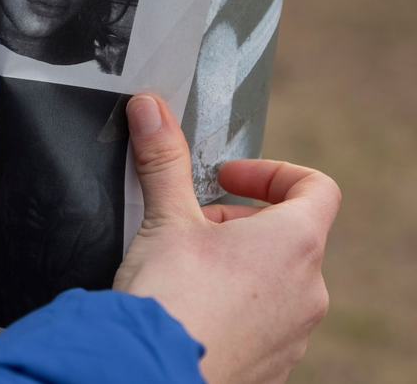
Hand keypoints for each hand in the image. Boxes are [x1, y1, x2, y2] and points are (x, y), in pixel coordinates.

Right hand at [113, 94, 339, 383]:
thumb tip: (149, 108)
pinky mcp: (274, 364)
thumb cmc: (170, 297)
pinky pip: (263, 322)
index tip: (227, 177)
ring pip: (276, 281)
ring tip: (182, 268)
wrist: (150, 372)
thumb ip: (161, 159)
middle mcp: (309, 288)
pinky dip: (233, 306)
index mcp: (295, 242)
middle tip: (188, 225)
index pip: (315, 187)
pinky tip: (188, 309)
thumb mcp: (163, 216)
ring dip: (235, 264)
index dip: (270, 173)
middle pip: (288, 235)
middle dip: (235, 222)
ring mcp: (295, 332)